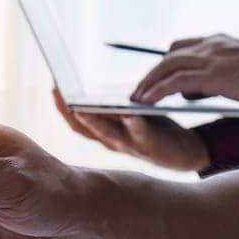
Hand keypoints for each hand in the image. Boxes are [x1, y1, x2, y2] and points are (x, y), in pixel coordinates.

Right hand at [52, 89, 209, 171]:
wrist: (185, 151)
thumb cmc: (155, 128)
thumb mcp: (130, 114)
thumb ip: (114, 106)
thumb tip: (95, 89)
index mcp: (105, 132)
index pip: (77, 120)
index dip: (62, 106)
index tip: (53, 86)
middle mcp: (112, 142)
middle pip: (83, 128)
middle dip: (68, 111)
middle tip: (57, 93)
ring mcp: (129, 146)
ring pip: (105, 134)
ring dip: (93, 121)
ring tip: (81, 107)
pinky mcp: (150, 147)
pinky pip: (139, 134)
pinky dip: (133, 123)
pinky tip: (128, 112)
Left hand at [133, 35, 238, 106]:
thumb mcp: (238, 72)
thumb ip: (213, 77)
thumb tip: (189, 92)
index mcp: (218, 42)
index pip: (180, 48)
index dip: (164, 63)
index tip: (152, 77)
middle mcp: (210, 45)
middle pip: (168, 57)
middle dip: (149, 75)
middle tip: (135, 92)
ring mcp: (211, 58)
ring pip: (166, 67)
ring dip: (147, 84)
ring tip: (134, 99)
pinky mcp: (214, 74)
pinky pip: (175, 81)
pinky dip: (157, 91)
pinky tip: (146, 102)